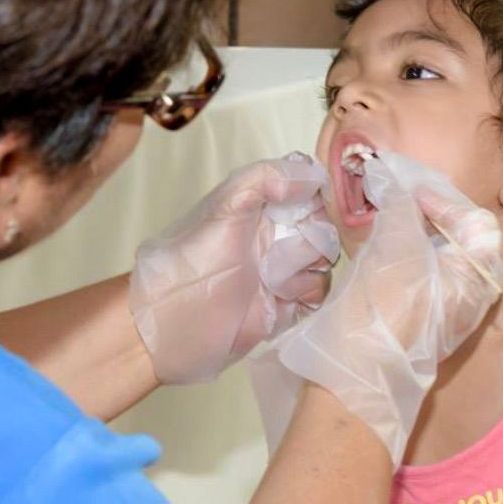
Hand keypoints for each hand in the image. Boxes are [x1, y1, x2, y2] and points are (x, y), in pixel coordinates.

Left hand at [129, 154, 339, 383]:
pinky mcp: (289, 304)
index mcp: (261, 205)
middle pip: (324, 223)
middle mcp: (276, 234)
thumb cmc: (194, 263)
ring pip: (326, 259)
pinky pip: (320, 292)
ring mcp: (284, 270)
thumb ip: (264, 179)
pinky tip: (281, 297)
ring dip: (306, 267)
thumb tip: (313, 176)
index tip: (308, 206)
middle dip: (312, 235)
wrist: (176, 326)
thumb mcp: (223, 208)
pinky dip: (308, 294)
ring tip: (273, 279)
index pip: (308, 185)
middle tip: (279, 250)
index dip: (315, 193)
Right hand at [267, 152, 502, 463]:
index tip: (405, 191)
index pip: (472, 219)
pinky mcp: (420, 329)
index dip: (439, 197)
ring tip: (378, 224)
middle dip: (421, 216)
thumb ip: (401, 203)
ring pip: (432, 262)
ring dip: (407, 238)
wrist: (357, 375)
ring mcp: (447, 316)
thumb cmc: (385, 307)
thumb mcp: (396, 241)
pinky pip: (416, 284)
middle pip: (453, 240)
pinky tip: (374, 257)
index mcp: (479, 276)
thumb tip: (393, 180)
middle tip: (390, 200)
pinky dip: (399, 263)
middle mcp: (471, 298)